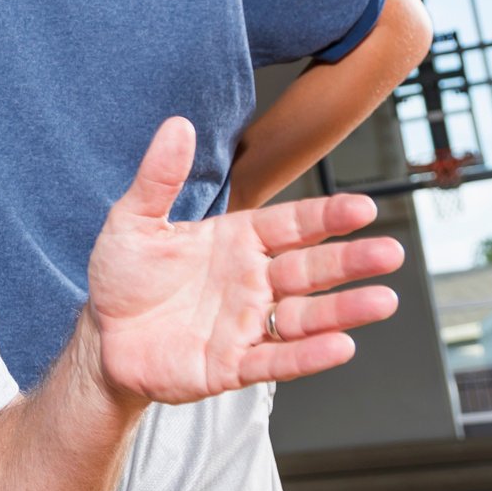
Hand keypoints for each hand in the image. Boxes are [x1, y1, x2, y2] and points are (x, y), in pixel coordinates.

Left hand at [85, 118, 402, 403]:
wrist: (101, 335)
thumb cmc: (123, 276)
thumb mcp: (134, 220)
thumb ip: (160, 177)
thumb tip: (177, 124)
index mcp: (238, 241)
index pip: (293, 224)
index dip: (327, 217)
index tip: (363, 208)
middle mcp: (252, 281)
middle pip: (311, 268)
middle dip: (351, 261)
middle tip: (390, 253)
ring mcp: (246, 324)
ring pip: (305, 316)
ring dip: (344, 310)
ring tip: (382, 301)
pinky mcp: (232, 366)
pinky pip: (275, 360)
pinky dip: (307, 356)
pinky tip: (340, 347)